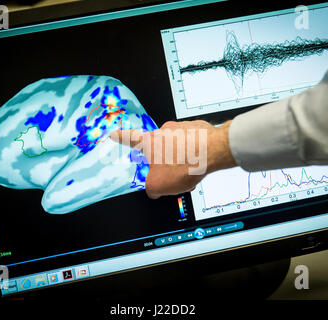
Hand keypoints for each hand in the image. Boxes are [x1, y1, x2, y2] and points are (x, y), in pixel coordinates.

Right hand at [110, 120, 236, 198]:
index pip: (129, 139)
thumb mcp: (158, 186)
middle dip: (164, 163)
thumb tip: (154, 190)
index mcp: (150, 142)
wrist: (214, 152)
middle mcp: (164, 131)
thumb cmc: (185, 164)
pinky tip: (200, 164)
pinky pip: (192, 144)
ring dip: (181, 160)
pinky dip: (194, 154)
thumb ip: (151, 188)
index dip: (120, 137)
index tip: (113, 134)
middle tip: (173, 175)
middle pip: (159, 149)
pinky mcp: (198, 129)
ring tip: (190, 172)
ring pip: (177, 148)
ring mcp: (182, 128)